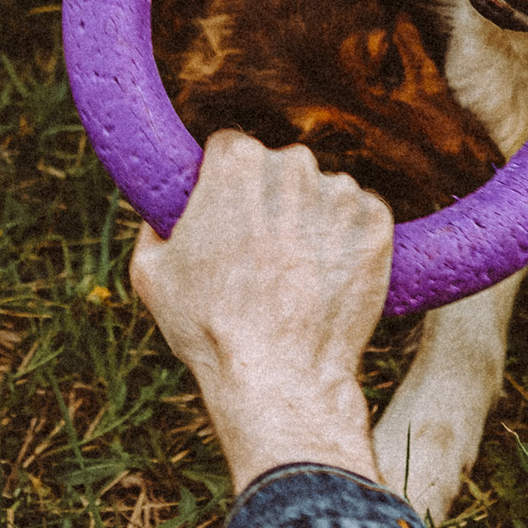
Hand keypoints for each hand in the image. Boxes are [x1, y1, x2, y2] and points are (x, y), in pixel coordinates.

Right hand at [129, 132, 393, 491]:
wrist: (279, 377)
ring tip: (294, 277)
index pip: (230, 149)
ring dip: (310, 221)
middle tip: (260, 255)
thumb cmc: (208, 327)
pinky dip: (345, 242)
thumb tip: (164, 211)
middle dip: (270, 201)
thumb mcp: (151, 272)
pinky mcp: (376, 226)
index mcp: (236, 161)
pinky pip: (358, 219)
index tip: (225, 217)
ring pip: (322, 194)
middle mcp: (294, 164)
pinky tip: (325, 280)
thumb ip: (154, 223)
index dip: (223, 186)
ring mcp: (341, 194)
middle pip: (279, 169)